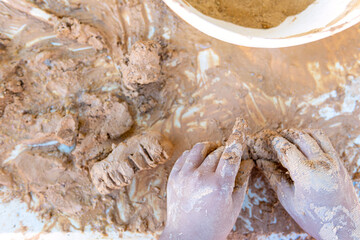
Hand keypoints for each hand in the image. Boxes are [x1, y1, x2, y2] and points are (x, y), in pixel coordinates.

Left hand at [160, 119, 253, 239]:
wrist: (187, 236)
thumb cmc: (215, 225)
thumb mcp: (234, 206)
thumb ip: (242, 181)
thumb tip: (249, 161)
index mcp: (220, 185)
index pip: (232, 154)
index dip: (238, 138)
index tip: (241, 125)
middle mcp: (201, 177)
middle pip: (217, 151)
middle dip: (226, 150)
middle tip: (228, 156)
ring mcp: (185, 176)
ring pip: (200, 149)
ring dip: (210, 147)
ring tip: (214, 153)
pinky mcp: (174, 176)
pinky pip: (185, 155)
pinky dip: (194, 154)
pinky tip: (199, 161)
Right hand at [257, 129, 359, 239]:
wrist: (344, 228)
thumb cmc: (314, 218)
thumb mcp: (288, 199)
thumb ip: (274, 177)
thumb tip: (261, 161)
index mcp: (307, 174)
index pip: (286, 149)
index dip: (273, 142)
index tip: (263, 139)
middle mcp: (322, 163)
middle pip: (299, 137)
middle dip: (283, 134)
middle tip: (273, 137)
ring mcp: (333, 161)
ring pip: (313, 134)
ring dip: (298, 133)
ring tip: (287, 138)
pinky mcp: (339, 162)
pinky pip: (325, 140)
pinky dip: (312, 136)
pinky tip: (303, 143)